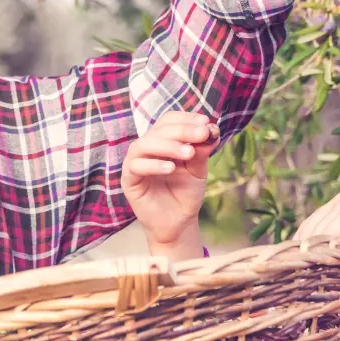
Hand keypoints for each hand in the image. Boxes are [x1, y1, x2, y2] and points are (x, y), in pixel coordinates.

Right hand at [122, 111, 219, 259]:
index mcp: (163, 140)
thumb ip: (201, 150)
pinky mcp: (129, 179)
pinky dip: (154, 164)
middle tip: (202, 134)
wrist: (179, 222)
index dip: (186, 118)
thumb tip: (210, 130)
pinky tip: (171, 168)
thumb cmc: (186, 192)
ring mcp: (136, 162)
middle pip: (159, 129)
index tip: (206, 123)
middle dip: (183, 130)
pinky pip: (137, 166)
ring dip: (169, 145)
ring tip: (189, 153)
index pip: (170, 120)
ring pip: (145, 144)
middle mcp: (148, 147)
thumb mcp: (198, 169)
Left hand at [294, 191, 339, 284]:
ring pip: (316, 237)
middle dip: (304, 252)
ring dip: (317, 257)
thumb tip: (313, 254)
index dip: (303, 247)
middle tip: (304, 274)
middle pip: (309, 229)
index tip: (299, 266)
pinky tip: (333, 269)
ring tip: (322, 273)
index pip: (311, 224)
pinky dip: (327, 256)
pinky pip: (328, 240)